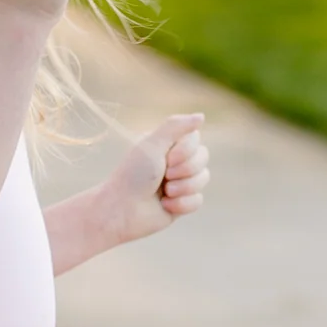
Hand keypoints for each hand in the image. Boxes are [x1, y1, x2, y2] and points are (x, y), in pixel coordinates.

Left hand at [100, 113, 208, 244]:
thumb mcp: (151, 144)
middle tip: (164, 176)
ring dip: (183, 187)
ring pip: (203, 178)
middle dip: (185, 170)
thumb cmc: (133, 175)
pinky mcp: (181, 202)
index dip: (185, 151)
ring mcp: (179, 181)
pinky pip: (198, 200)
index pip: (195, 138)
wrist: (123, 210)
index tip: (166, 158)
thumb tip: (201, 116)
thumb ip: (176, 126)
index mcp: (166, 143)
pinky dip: (182, 204)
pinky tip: (165, 205)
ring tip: (165, 192)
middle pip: (203, 157)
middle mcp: (174, 160)